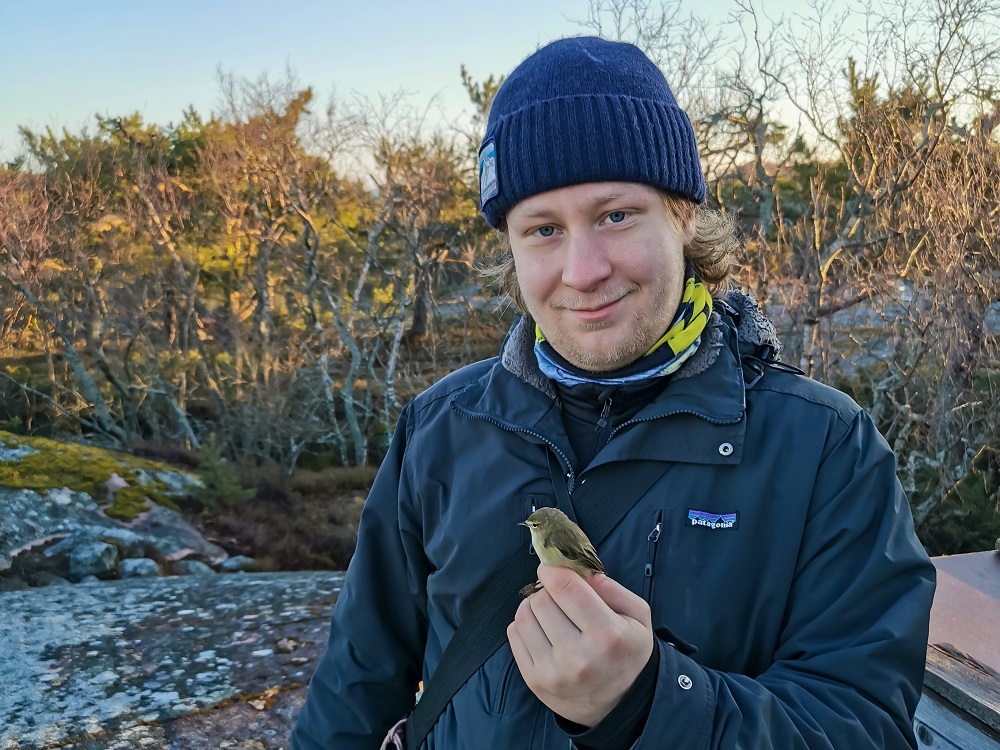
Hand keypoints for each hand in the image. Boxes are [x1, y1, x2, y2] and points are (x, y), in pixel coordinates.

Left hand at [507, 564, 653, 725]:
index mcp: (607, 636)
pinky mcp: (534, 681)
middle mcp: (578, 657)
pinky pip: (513, 635)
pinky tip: (542, 630)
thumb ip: (610, 587)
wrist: (618, 705)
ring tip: (550, 612)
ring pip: (523, 616)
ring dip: (533, 606)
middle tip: (558, 596)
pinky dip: (524, 625)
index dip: (553, 570)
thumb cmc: (626, 652)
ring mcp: (552, 672)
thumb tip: (576, 569)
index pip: (566, 589)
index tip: (551, 567)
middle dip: (548, 591)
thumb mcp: (637, 616)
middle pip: (541, 600)